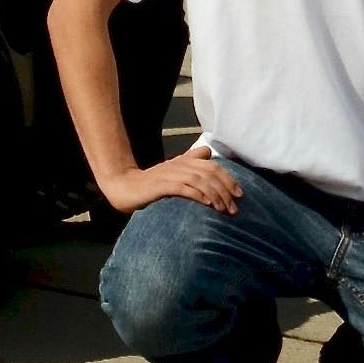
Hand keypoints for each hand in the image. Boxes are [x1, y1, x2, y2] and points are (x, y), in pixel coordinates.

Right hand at [96, 150, 243, 214]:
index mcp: (184, 161)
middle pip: (209, 173)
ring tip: (223, 210)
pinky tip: (206, 204)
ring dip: (215, 195)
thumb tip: (208, 152)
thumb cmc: (152, 183)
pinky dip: (198, 195)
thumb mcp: (173, 171)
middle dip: (225, 190)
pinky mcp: (161, 185)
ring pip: (200, 180)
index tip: (239, 195)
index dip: (228, 179)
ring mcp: (170, 174)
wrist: (124, 187)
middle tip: (233, 208)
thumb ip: (190, 161)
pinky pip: (184, 188)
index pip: (213, 166)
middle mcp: (179, 165)